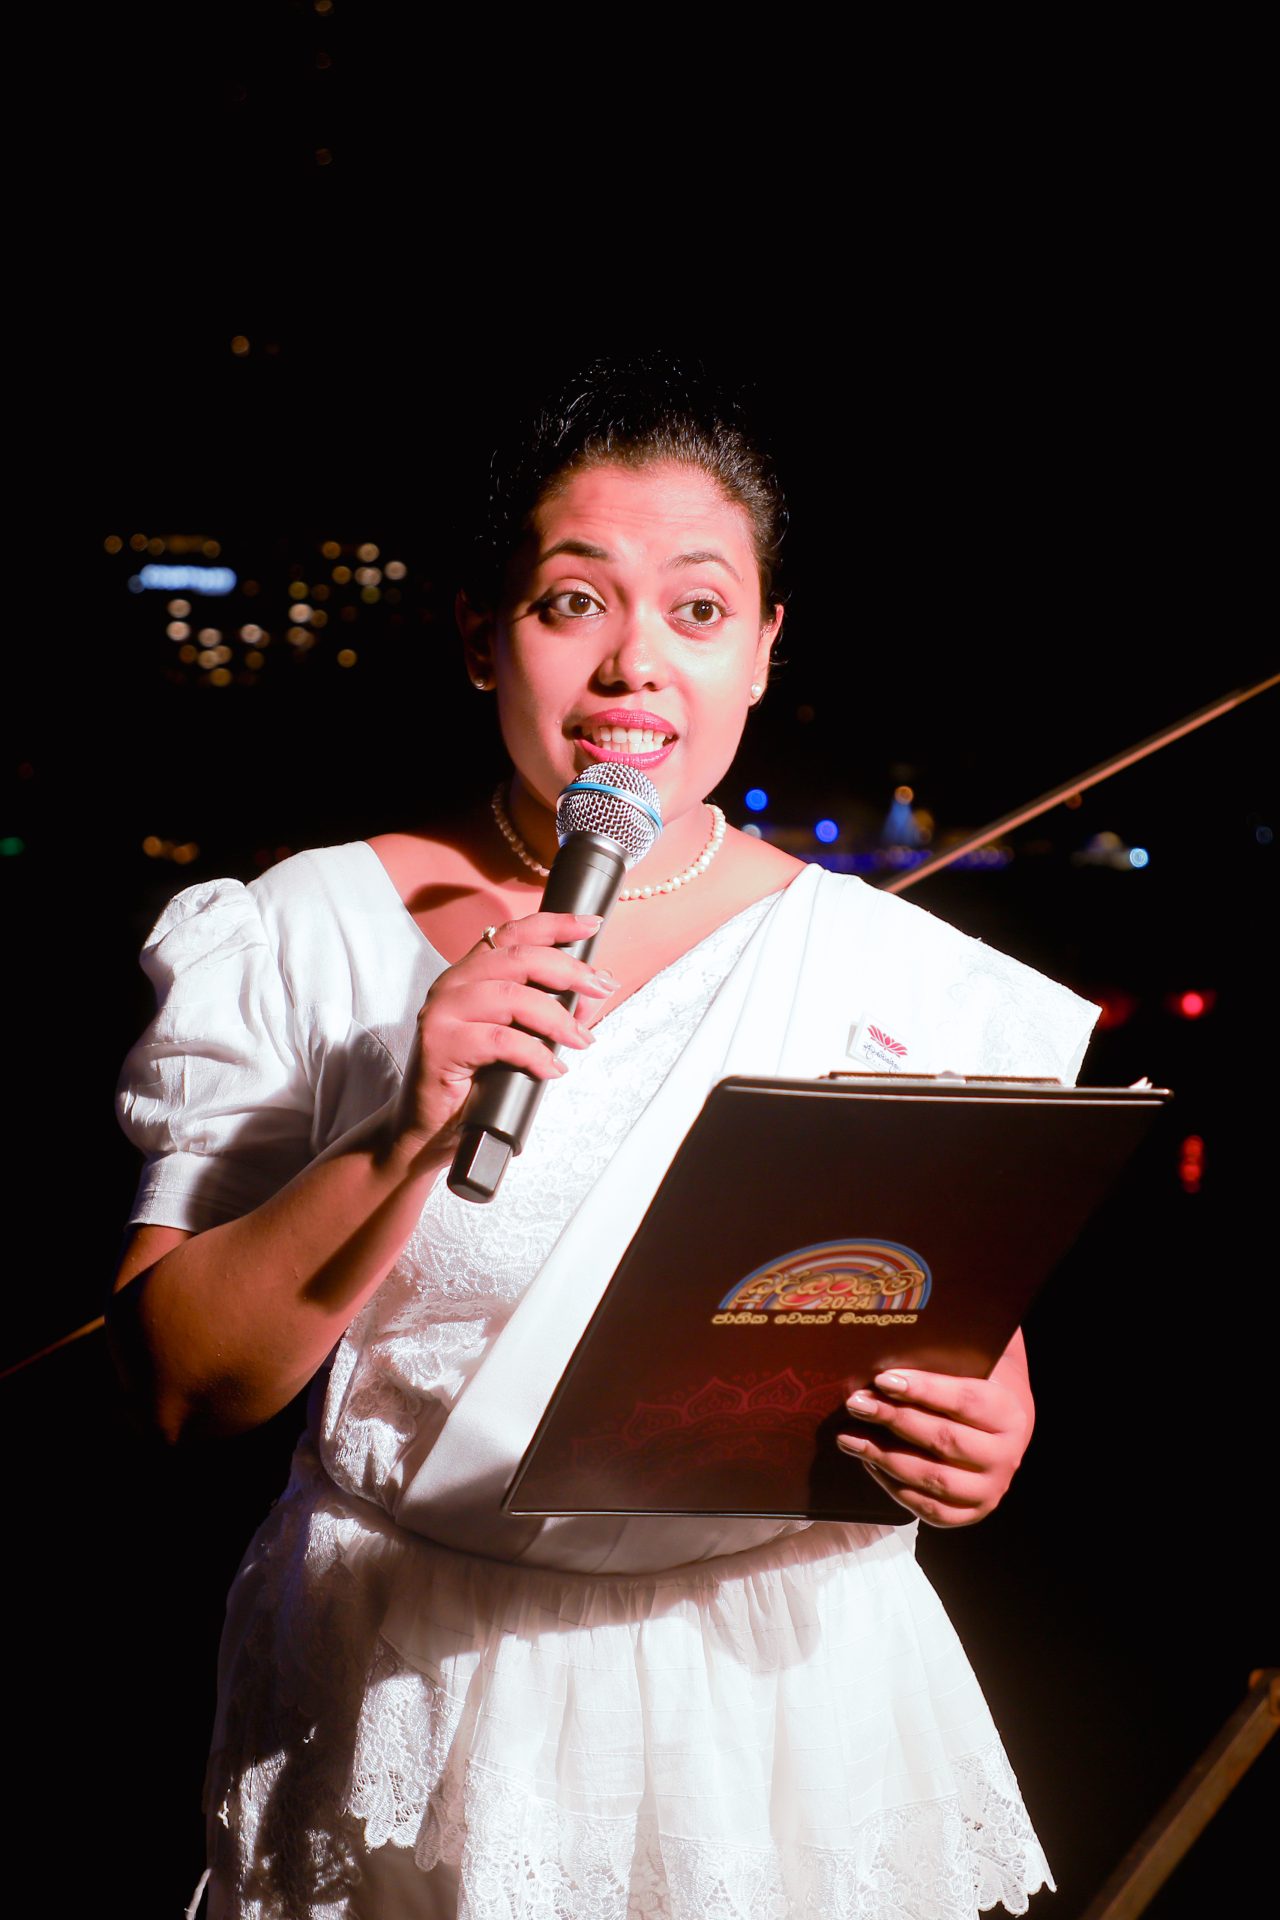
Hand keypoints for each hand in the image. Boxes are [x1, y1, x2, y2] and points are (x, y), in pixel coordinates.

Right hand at [390, 911, 616, 1161]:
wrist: (428, 1129)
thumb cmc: (474, 1083)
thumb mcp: (520, 1041)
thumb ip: (550, 1015)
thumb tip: (592, 999)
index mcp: (471, 974)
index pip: (514, 934)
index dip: (555, 925)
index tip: (592, 926)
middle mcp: (453, 983)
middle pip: (518, 958)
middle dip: (568, 971)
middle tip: (600, 989)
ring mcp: (442, 1011)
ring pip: (511, 997)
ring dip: (556, 1018)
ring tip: (580, 1040)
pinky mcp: (439, 1043)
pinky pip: (499, 1040)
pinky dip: (534, 1053)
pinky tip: (551, 1069)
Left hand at [836, 1332, 1034, 1527]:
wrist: (999, 1429)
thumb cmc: (973, 1387)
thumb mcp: (969, 1368)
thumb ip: (938, 1362)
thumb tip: (883, 1357)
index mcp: (1009, 1413)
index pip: (965, 1400)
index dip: (923, 1389)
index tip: (882, 1379)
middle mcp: (1006, 1456)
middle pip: (945, 1440)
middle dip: (894, 1420)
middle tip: (856, 1403)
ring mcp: (990, 1490)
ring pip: (932, 1477)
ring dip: (884, 1456)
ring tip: (848, 1436)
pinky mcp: (970, 1513)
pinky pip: (928, 1508)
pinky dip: (893, 1485)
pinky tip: (868, 1462)